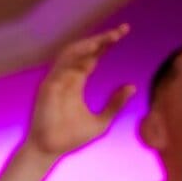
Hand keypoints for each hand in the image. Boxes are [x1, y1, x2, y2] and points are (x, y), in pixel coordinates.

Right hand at [26, 25, 134, 159]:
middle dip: (102, 39)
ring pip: (72, 53)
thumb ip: (115, 104)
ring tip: (110, 37)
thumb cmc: (72, 138)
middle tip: (122, 31)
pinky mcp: (49, 85)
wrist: (51, 150)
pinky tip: (92, 49)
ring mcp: (56, 80)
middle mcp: (65, 78)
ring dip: (90, 43)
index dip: (106, 45)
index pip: (92, 58)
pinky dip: (77, 54)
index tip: (123, 34)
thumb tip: (132, 86)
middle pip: (84, 52)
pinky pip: (62, 63)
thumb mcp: (102, 121)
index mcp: (76, 83)